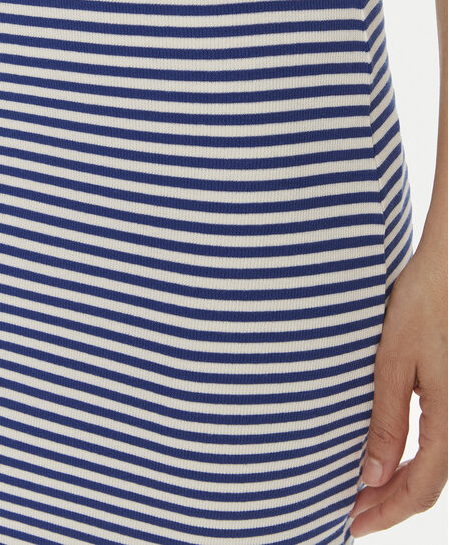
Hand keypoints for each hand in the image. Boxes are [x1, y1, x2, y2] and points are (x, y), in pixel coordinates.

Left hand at [349, 239, 446, 537]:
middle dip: (389, 504)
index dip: (386, 512)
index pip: (418, 488)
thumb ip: (386, 422)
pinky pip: (435, 442)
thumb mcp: (394, 364)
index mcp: (448, 421)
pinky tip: (385, 457)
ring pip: (433, 465)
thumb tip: (370, 476)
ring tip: (362, 492)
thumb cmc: (421, 307)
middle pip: (428, 483)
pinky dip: (409, 459)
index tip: (352, 524)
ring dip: (398, 484)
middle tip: (351, 513)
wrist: (447, 271)